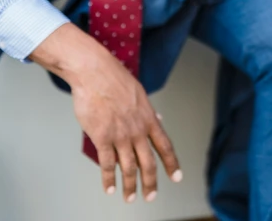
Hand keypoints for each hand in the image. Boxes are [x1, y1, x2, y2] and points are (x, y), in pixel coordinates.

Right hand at [30, 24, 181, 202]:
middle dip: (150, 182)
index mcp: (148, 117)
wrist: (95, 72)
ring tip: (129, 198)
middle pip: (148, 163)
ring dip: (130, 186)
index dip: (172, 163)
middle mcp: (137, 129)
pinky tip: (110, 188)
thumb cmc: (114, 78)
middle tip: (150, 196)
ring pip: (129, 168)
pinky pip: (107, 165)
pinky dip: (109, 179)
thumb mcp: (138, 93)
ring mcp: (120, 135)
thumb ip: (147, 111)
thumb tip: (158, 119)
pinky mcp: (102, 138)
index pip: (165, 146)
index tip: (176, 177)